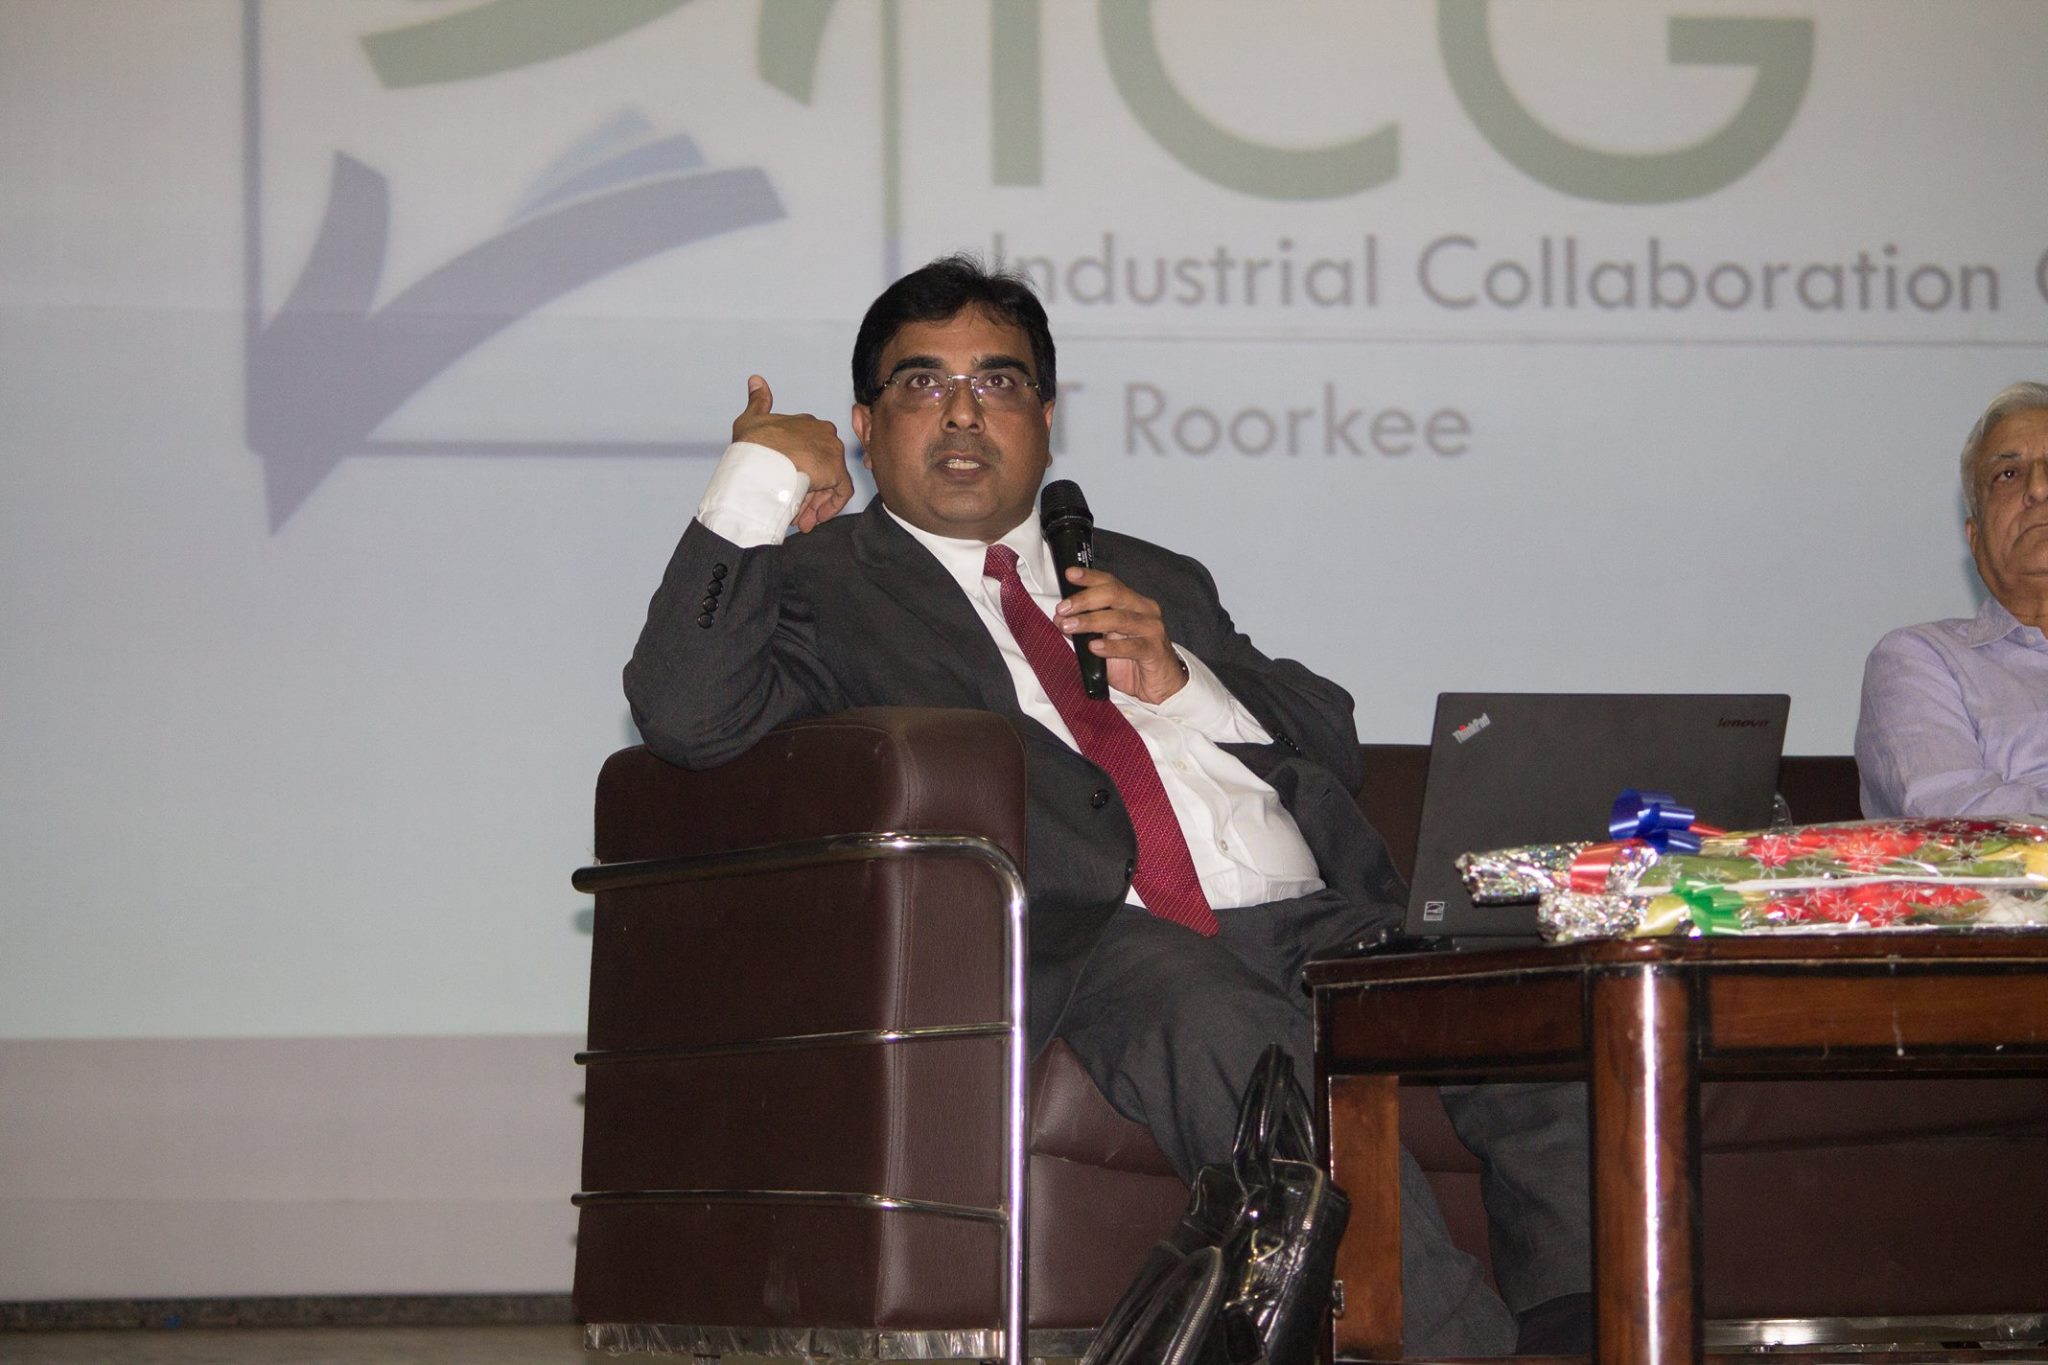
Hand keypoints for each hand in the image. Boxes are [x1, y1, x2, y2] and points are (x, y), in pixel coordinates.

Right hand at [733, 375, 851, 531]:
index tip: (789, 488)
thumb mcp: (752, 418)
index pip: (811, 452)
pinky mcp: (837, 471)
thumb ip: (758, 400)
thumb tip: (756, 379)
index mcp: (808, 424)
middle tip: (794, 512)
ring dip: (814, 503)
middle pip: (821, 470)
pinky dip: (829, 507)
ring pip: (829, 483)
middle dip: (808, 492)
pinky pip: (840, 493)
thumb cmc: (751, 443)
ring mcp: (833, 452)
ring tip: (798, 520)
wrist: (758, 460)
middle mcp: (825, 435)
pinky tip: (812, 519)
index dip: (801, 472)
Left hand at [1054, 567, 1187, 702]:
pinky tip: (1094, 647)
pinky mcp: (1155, 651)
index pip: (1110, 583)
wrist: (1161, 686)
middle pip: (1114, 594)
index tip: (1070, 574)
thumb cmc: (1131, 661)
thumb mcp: (1105, 641)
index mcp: (1133, 603)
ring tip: (1069, 627)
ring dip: (1091, 621)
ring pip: (1120, 619)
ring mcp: (1152, 630)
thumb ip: (1085, 628)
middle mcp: (1145, 610)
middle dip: (1085, 599)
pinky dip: (1111, 646)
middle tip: (1063, 608)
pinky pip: (1132, 646)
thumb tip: (1060, 619)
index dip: (1090, 577)